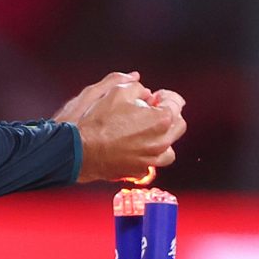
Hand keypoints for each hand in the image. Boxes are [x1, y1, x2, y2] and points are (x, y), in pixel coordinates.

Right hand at [55, 71, 185, 184]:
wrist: (79, 150)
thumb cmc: (97, 123)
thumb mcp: (116, 92)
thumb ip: (135, 86)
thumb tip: (142, 89)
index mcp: (160, 120)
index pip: (176, 103)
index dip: (166, 96)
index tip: (157, 96)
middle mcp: (161, 142)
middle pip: (178, 126)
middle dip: (168, 116)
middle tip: (152, 111)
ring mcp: (151, 159)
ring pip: (168, 149)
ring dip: (161, 139)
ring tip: (146, 133)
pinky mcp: (138, 171)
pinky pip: (150, 164)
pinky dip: (145, 156)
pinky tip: (133, 148)